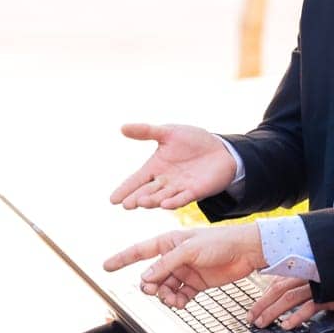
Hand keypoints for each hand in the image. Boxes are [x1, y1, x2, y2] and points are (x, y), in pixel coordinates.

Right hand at [103, 224, 264, 308]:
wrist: (246, 251)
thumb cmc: (220, 242)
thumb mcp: (190, 250)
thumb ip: (167, 264)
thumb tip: (146, 277)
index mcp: (169, 242)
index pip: (140, 251)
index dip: (122, 258)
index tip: (106, 266)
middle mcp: (174, 257)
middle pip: (151, 275)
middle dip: (149, 285)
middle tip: (153, 290)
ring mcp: (185, 271)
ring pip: (164, 288)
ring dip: (164, 296)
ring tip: (172, 299)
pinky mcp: (197, 283)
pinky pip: (180, 295)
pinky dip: (178, 301)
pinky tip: (182, 302)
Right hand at [110, 123, 237, 209]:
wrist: (221, 148)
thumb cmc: (193, 141)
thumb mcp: (168, 133)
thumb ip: (146, 131)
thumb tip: (122, 127)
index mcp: (155, 168)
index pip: (136, 180)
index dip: (125, 189)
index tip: (112, 200)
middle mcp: (164, 181)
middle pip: (147, 191)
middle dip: (136, 198)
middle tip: (126, 205)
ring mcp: (179, 188)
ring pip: (162, 196)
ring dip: (152, 200)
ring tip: (141, 203)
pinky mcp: (195, 191)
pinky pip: (183, 198)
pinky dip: (174, 201)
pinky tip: (165, 204)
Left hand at [248, 277, 333, 330]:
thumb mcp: (323, 277)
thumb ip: (305, 282)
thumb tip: (284, 290)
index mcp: (306, 268)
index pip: (279, 281)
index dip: (264, 296)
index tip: (255, 308)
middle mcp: (309, 273)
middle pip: (278, 290)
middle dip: (262, 305)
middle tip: (251, 319)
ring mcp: (319, 283)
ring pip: (288, 298)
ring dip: (273, 313)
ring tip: (263, 324)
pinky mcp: (330, 293)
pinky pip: (309, 307)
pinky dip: (296, 317)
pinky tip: (287, 326)